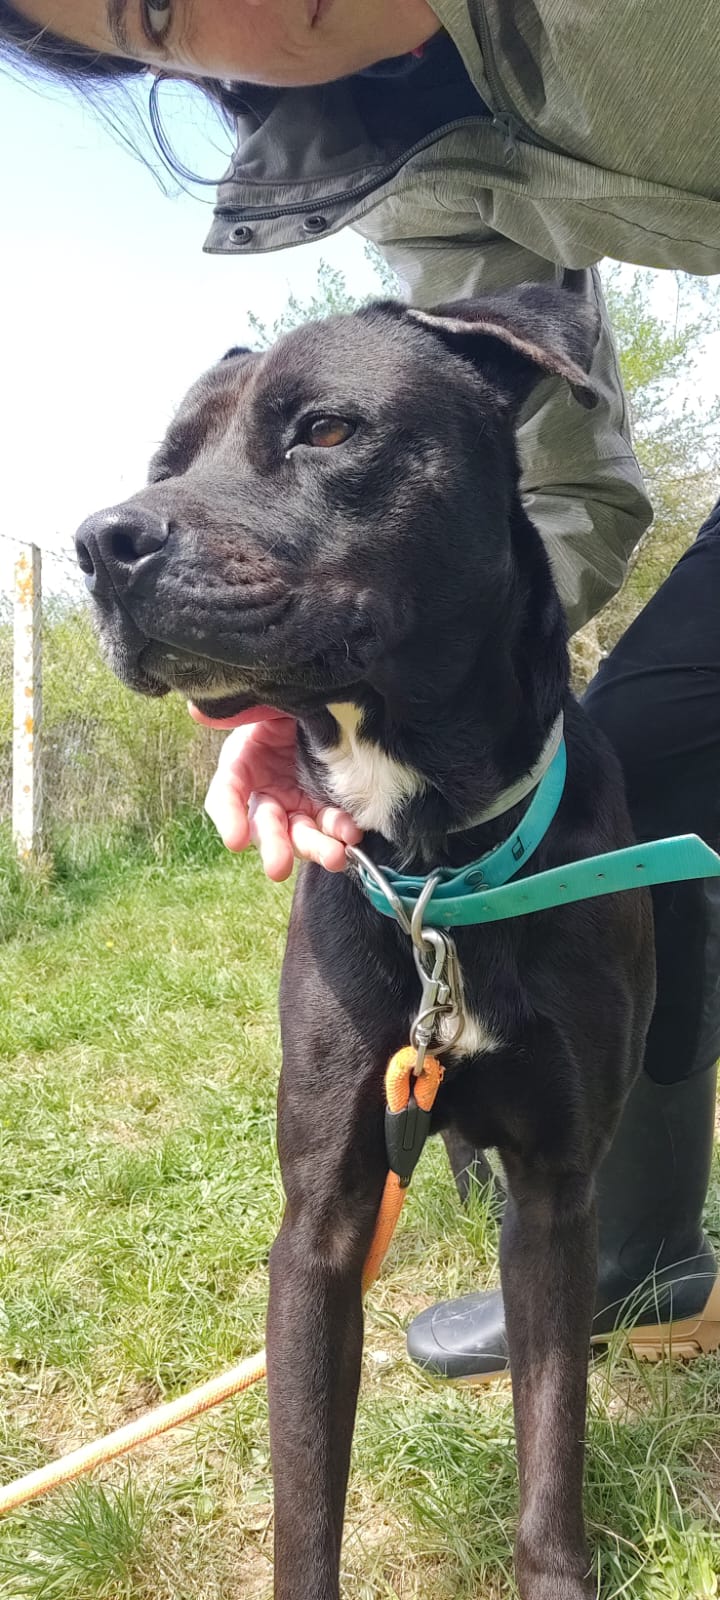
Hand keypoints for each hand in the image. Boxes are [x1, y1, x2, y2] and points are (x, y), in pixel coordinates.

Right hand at [189, 704, 362, 881]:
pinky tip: (351, 834)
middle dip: (273, 846)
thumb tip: (199, 712)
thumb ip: (243, 709)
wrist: (330, 698)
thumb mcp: (268, 700)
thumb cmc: (293, 697)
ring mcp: (296, 803)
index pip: (225, 797)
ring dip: (315, 848)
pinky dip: (341, 831)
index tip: (235, 840)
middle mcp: (265, 790)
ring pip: (300, 834)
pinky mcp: (325, 807)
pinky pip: (332, 825)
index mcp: (242, 763)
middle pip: (264, 825)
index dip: (228, 818)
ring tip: (333, 856)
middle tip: (277, 867)